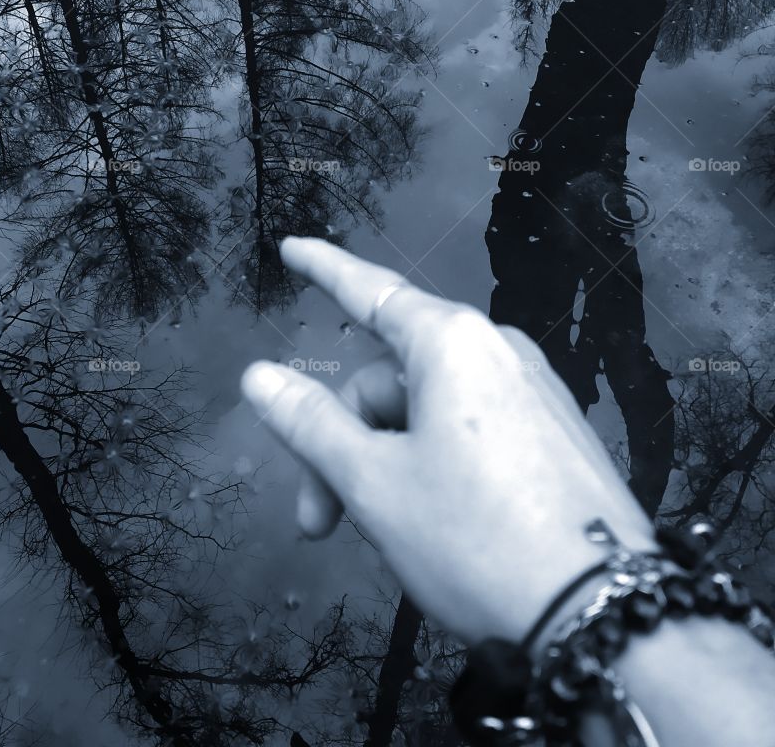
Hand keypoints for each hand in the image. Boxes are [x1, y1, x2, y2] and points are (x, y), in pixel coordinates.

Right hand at [240, 237, 658, 644]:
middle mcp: (496, 351)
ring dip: (387, 460)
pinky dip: (432, 462)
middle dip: (345, 440)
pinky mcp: (553, 433)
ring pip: (428, 408)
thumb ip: (311, 423)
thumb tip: (259, 376)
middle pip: (389, 376)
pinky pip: (470, 427)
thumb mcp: (374, 483)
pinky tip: (434, 523)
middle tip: (320, 517)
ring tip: (385, 534)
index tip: (293, 249)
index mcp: (451, 343)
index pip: (369, 291)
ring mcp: (531, 391)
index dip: (323, 270)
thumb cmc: (478, 540)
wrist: (600, 611)